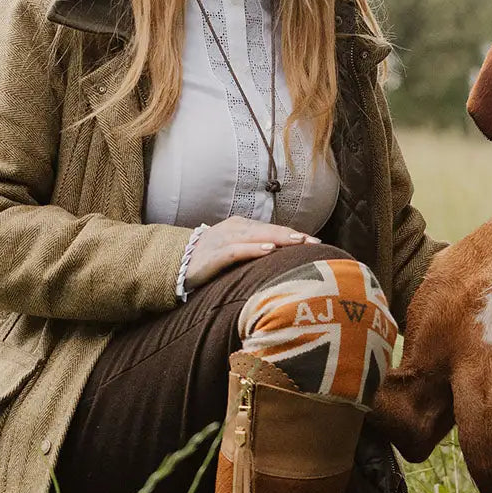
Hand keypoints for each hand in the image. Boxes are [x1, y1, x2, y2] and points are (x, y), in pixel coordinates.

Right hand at [184, 216, 320, 290]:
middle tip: (314, 242)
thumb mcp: (236, 253)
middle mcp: (234, 229)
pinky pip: (236, 250)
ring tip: (298, 242)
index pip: (273, 229)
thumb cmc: (210, 261)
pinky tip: (268, 250)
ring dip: (278, 238)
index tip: (316, 242)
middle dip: (293, 236)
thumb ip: (256, 252)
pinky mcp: (213, 255)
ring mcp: (222, 240)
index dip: (295, 235)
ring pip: (256, 236)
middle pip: (269, 230)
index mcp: (242, 227)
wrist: (175, 265)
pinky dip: (253, 249)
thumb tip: (283, 260)